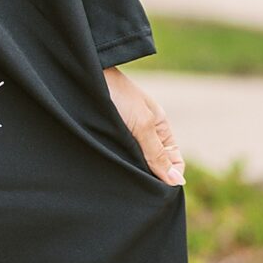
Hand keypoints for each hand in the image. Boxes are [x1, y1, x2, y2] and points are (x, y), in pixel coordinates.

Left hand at [104, 66, 184, 184]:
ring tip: (123, 181)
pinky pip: (118, 157)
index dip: (170, 175)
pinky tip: (111, 171)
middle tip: (137, 188)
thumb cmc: (117, 94)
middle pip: (154, 164)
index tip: (157, 188)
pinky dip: (117, 165)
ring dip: (131, 172)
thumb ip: (157, 154)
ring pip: (135, 163)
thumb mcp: (142, 125)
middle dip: (149, 177)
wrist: (85, 74)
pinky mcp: (107, 137)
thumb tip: (178, 183)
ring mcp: (125, 136)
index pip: (173, 160)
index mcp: (159, 127)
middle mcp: (144, 133)